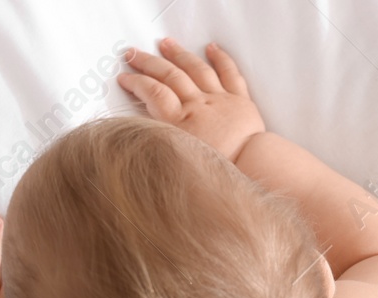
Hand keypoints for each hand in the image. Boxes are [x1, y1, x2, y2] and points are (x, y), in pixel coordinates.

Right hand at [118, 39, 264, 162]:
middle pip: (170, 75)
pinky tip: (211, 48)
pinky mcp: (241, 102)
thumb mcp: (179, 165)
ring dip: (179, 54)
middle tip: (132, 53)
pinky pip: (230, 74)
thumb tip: (144, 136)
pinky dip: (220, 58)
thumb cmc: (216, 174)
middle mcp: (199, 106)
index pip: (153, 93)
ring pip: (197, 69)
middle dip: (149, 62)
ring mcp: (220, 100)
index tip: (123, 77)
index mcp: (181, 123)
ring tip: (166, 43)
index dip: (136, 82)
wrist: (253, 170)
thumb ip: (161, 146)